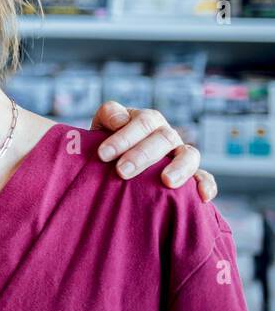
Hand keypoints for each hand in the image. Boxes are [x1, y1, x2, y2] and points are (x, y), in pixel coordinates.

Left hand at [91, 101, 216, 202]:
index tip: (103, 154)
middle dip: (142, 155)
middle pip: (164, 138)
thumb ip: (109, 115)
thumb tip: (120, 120)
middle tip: (122, 171)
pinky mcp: (190, 174)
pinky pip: (204, 177)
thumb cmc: (107, 142)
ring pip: (189, 155)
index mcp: (148, 120)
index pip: (143, 122)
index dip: (124, 137)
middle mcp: (167, 135)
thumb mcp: (103, 124)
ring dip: (179, 167)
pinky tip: (203, 196)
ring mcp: (180, 154)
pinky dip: (206, 184)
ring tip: (166, 181)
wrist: (113, 160)